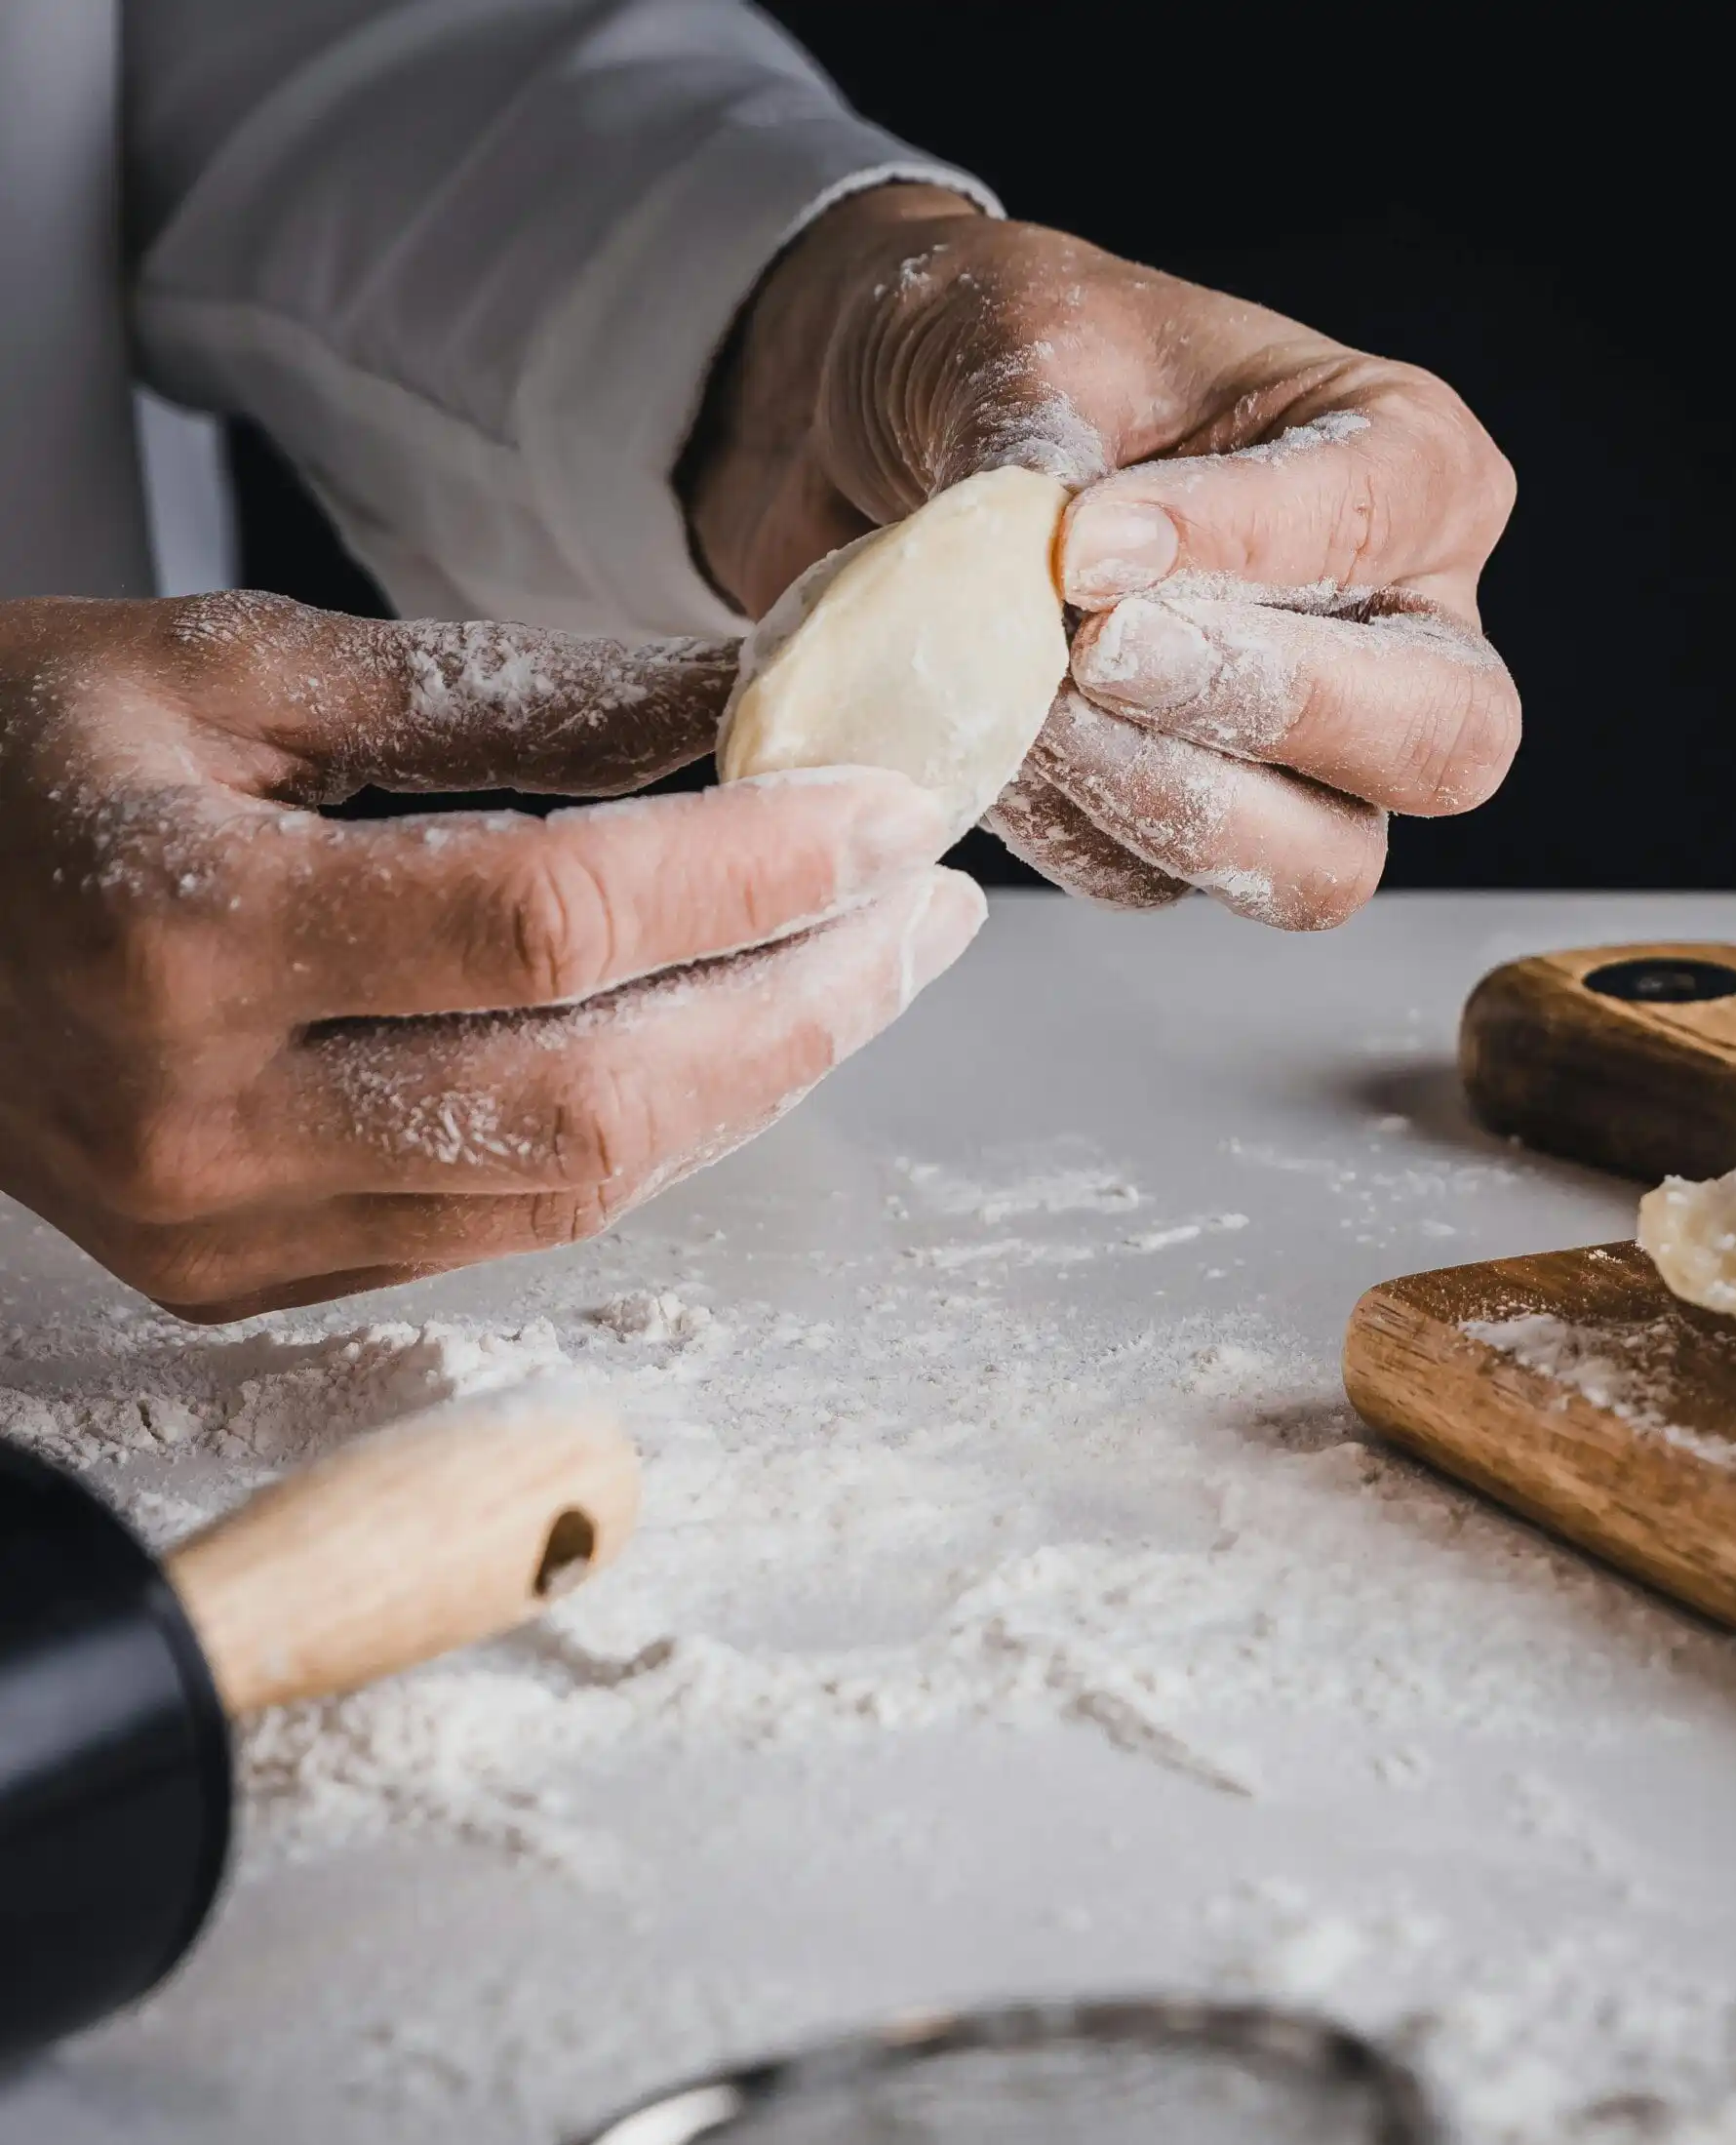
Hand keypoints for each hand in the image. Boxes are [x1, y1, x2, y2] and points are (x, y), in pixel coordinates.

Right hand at [0, 592, 980, 1319]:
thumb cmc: (7, 757)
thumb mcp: (230, 665)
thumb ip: (497, 693)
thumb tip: (741, 700)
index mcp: (178, 926)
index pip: (555, 919)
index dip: (758, 866)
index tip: (893, 807)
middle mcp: (201, 1118)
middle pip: (600, 1096)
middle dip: (808, 1003)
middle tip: (928, 911)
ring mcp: (220, 1231)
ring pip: (580, 1190)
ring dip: (757, 1081)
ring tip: (864, 972)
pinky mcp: (241, 1281)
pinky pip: (509, 1229)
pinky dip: (648, 1136)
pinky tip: (725, 1044)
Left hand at [683, 187, 1519, 927]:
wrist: (880, 431)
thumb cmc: (1002, 354)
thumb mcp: (1033, 341)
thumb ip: (1069, 458)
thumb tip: (1097, 575)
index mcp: (1412, 466)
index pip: (1378, 529)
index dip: (1236, 546)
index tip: (1084, 541)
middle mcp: (1407, 630)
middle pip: (1445, 740)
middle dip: (1266, 707)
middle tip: (1098, 653)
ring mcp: (1318, 762)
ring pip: (1327, 860)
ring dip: (1169, 798)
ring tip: (1035, 705)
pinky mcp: (1199, 842)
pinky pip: (1161, 884)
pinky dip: (1070, 826)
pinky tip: (999, 740)